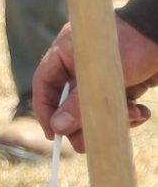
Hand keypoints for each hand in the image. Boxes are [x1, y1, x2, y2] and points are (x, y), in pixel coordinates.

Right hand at [32, 17, 157, 152]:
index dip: (45, 110)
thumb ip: (77, 105)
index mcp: (66, 53)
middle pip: (70, 103)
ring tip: (132, 115)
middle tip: (87, 143)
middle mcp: (81, 66)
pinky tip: (141, 112)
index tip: (53, 135)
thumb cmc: (133, 44)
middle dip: (82, 125)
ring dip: (112, 119)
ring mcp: (103, 76)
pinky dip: (129, 114)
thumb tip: (58, 128)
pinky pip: (117, 107)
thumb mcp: (103, 78)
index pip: (45, 84)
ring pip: (96, 109)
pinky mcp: (124, 83)